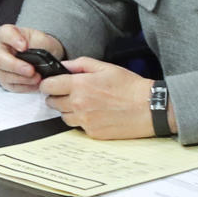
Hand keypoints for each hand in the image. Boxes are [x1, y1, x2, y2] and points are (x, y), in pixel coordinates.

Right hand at [0, 25, 64, 91]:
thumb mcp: (41, 37)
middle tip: (31, 70)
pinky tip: (35, 84)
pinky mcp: (5, 80)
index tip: (24, 46)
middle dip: (16, 66)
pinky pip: (12, 86)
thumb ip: (39, 44)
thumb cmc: (37, 44)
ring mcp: (0, 66)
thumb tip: (38, 59)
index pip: (5, 34)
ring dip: (22, 79)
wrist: (42, 54)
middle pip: (0, 59)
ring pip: (4, 75)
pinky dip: (25, 87)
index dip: (14, 40)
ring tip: (37, 78)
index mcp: (6, 34)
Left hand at [40, 59, 154, 138]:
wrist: (149, 108)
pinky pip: (79, 127)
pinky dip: (84, 121)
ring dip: (70, 110)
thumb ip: (81, 64)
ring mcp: (84, 121)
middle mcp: (78, 104)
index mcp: (80, 85)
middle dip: (58, 97)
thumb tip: (64, 65)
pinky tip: (97, 114)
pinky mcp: (92, 133)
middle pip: (52, 102)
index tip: (54, 84)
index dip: (49, 84)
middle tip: (73, 93)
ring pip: (64, 117)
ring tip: (87, 105)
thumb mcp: (107, 68)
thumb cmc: (130, 87)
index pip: (48, 86)